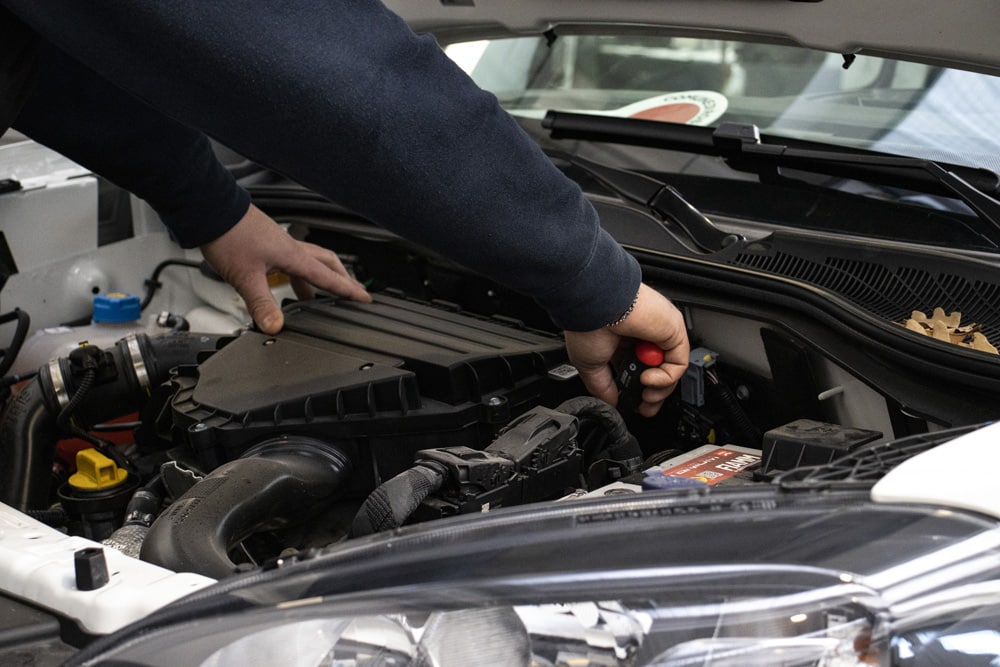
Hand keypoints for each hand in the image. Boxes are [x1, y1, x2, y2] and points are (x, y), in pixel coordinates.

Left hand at [200, 204, 371, 332]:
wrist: (211, 210)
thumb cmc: (228, 236)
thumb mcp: (246, 278)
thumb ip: (262, 304)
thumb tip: (275, 326)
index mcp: (293, 256)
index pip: (328, 276)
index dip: (347, 289)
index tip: (364, 298)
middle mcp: (290, 247)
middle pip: (327, 263)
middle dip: (341, 279)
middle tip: (350, 292)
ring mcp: (278, 243)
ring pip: (309, 260)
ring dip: (317, 276)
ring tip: (314, 296)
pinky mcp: (266, 241)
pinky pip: (291, 258)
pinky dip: (295, 272)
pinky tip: (283, 280)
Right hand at [564, 283, 688, 416]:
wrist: (595, 305)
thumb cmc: (587, 323)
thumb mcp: (589, 365)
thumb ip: (602, 388)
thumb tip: (612, 404)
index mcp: (622, 344)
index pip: (639, 373)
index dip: (639, 394)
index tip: (634, 407)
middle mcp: (642, 338)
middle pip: (658, 375)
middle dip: (653, 396)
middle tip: (645, 407)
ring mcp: (659, 335)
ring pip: (671, 371)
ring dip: (660, 389)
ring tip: (645, 392)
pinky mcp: (673, 332)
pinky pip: (678, 363)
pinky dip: (665, 378)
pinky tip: (649, 378)